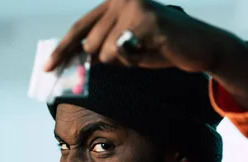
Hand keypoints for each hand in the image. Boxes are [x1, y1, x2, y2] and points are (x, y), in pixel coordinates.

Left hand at [44, 0, 234, 72]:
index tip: (47, 68)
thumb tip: (72, 62)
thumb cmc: (161, 46)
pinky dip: (134, 60)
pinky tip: (152, 49)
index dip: (62, 49)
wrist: (200, 46)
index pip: (79, 28)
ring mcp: (131, 5)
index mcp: (112, 2)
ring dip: (124, 61)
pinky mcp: (142, 18)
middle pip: (90, 45)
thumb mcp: (125, 46)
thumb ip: (100, 48)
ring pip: (103, 52)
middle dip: (109, 58)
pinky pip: (120, 53)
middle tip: (136, 51)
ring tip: (146, 49)